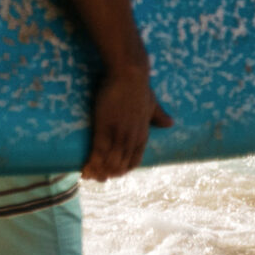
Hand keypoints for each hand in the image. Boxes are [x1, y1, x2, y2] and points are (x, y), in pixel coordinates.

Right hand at [84, 64, 170, 181]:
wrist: (129, 74)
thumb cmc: (139, 87)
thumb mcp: (152, 104)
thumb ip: (159, 116)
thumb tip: (170, 124)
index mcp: (142, 135)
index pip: (134, 161)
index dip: (123, 170)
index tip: (113, 174)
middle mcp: (131, 138)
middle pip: (120, 165)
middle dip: (108, 174)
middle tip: (97, 180)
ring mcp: (118, 133)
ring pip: (108, 161)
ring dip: (98, 171)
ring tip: (87, 176)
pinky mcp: (104, 126)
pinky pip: (97, 151)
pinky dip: (91, 162)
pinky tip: (84, 169)